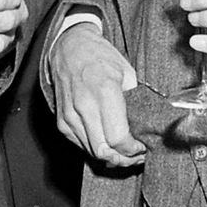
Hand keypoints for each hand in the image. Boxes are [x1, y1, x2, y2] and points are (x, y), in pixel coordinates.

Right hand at [51, 25, 143, 167]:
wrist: (70, 47)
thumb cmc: (100, 57)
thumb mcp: (127, 73)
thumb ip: (134, 101)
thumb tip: (145, 126)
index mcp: (104, 91)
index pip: (118, 138)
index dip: (133, 149)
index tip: (142, 147)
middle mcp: (84, 105)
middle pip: (104, 150)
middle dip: (123, 158)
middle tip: (136, 155)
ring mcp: (70, 115)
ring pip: (92, 151)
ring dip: (110, 157)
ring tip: (125, 152)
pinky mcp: (61, 120)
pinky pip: (80, 144)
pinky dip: (95, 148)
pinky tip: (108, 144)